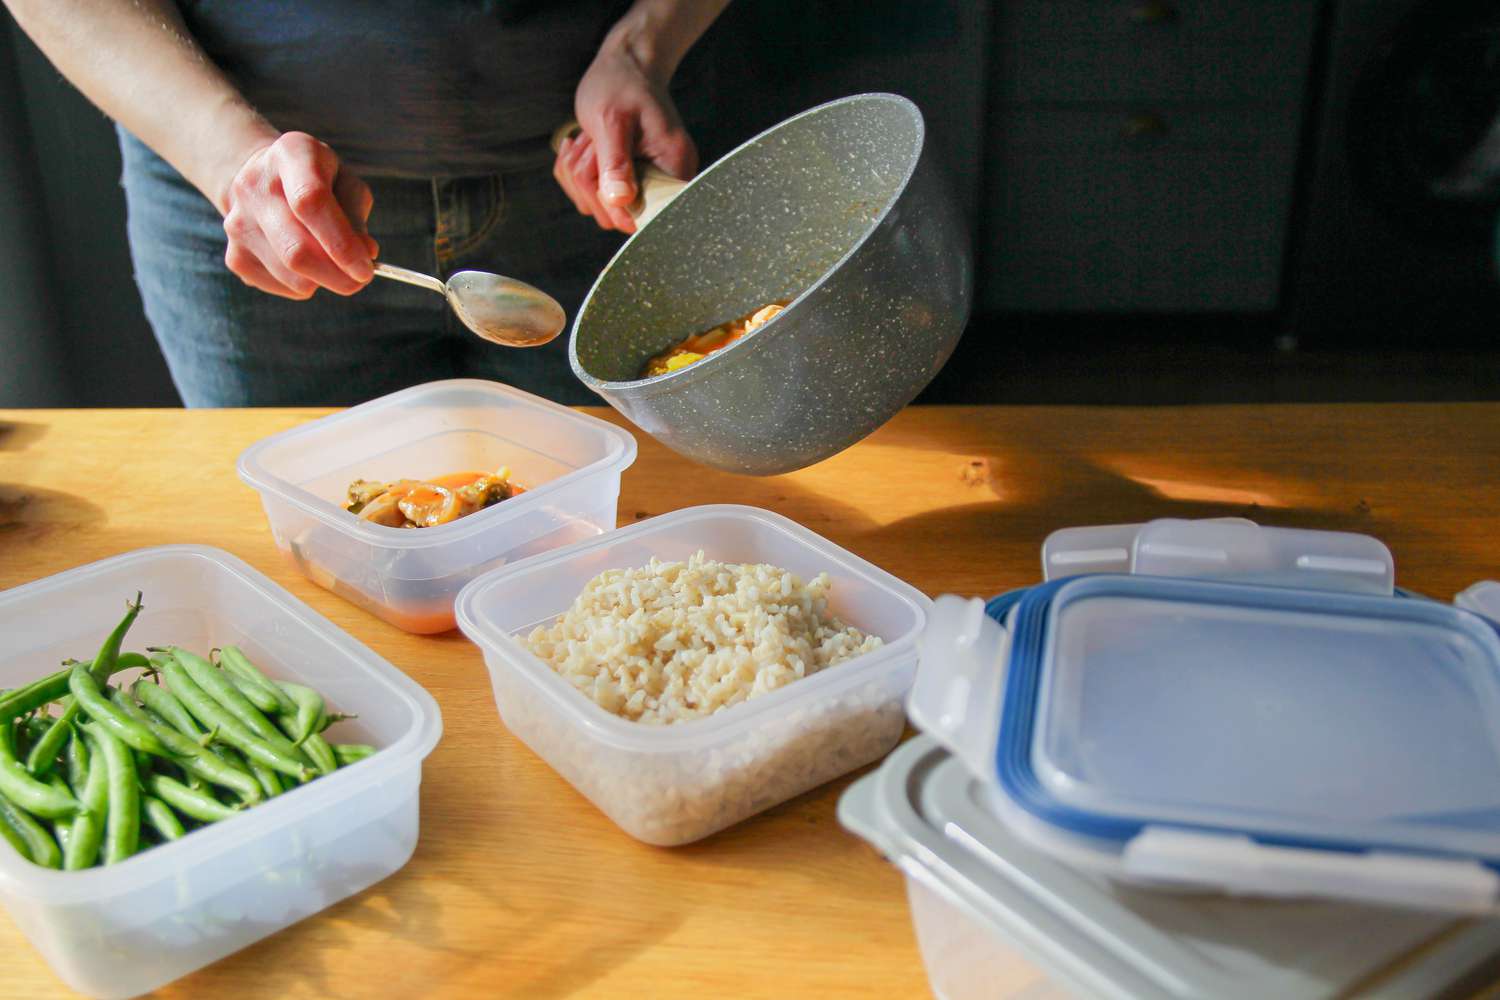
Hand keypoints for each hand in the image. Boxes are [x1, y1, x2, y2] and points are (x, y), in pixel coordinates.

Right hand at [221, 132, 378, 299]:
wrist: (263, 181)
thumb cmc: (318, 181)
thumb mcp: (345, 182)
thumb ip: (356, 215)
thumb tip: (365, 253)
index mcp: (290, 155)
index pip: (311, 202)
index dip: (341, 243)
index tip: (365, 270)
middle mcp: (254, 186)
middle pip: (296, 249)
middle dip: (337, 275)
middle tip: (360, 280)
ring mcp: (237, 222)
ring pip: (291, 276)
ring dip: (323, 281)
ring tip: (332, 263)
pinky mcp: (234, 255)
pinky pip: (280, 287)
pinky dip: (303, 285)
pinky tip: (306, 264)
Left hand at [554, 42, 697, 233]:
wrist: (625, 66)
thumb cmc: (622, 85)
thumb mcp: (613, 120)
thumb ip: (617, 163)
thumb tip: (619, 201)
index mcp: (673, 169)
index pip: (647, 216)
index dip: (616, 204)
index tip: (603, 167)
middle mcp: (663, 182)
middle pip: (615, 215)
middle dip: (591, 181)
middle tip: (594, 145)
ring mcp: (641, 185)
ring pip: (596, 206)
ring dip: (580, 172)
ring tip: (591, 140)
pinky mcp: (622, 183)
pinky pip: (587, 197)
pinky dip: (575, 172)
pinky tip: (587, 145)